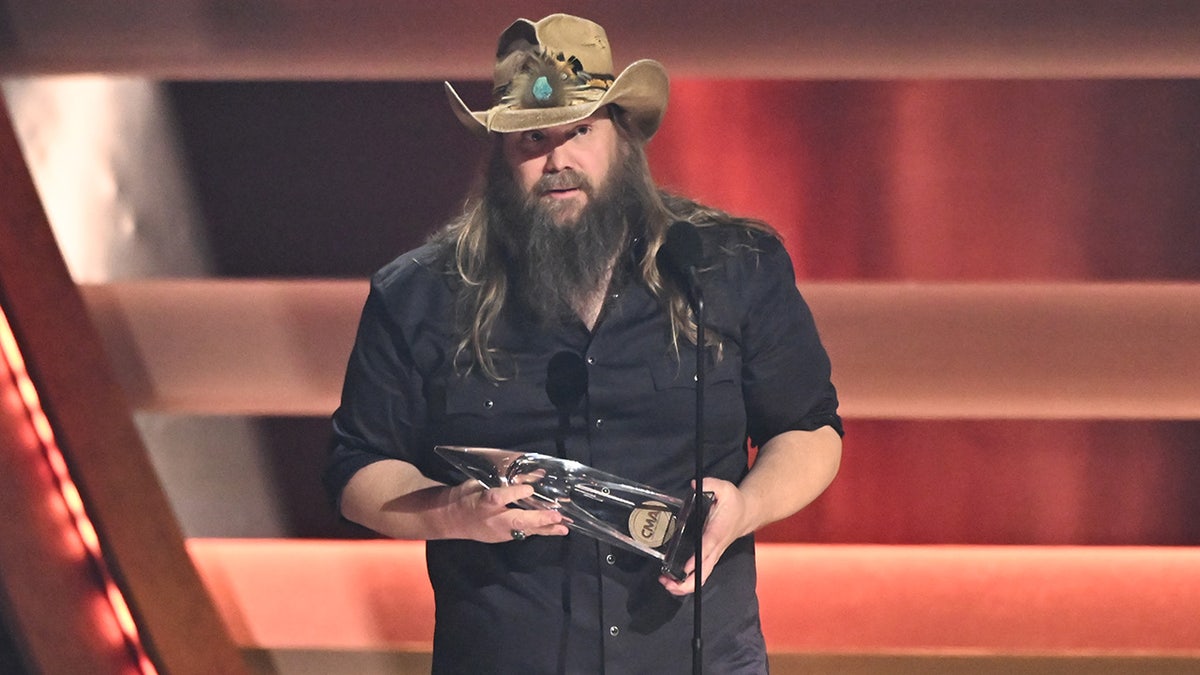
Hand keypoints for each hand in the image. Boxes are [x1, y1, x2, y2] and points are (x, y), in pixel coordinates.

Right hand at [441, 480, 569, 542]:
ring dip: (545, 529)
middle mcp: (492, 519)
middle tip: (556, 515)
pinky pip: (523, 534)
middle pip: (516, 520)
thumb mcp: (481, 483)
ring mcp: (498, 531)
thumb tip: (534, 473)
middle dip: (538, 519)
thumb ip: (506, 480)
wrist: (451, 520)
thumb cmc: (467, 496)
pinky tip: (556, 529)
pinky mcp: (502, 538)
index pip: (499, 498)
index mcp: (483, 501)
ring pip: (524, 531)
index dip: (514, 493)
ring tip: (564, 528)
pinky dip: (540, 531)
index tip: (529, 488)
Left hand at [658, 478, 749, 595]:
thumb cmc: (734, 502)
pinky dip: (687, 580)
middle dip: (686, 582)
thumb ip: (710, 484)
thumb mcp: (724, 488)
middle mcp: (715, 548)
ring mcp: (713, 555)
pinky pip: (700, 574)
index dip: (696, 560)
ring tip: (665, 582)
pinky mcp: (710, 557)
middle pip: (704, 572)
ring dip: (684, 585)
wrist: (747, 514)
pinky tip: (672, 578)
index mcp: (717, 532)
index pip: (707, 548)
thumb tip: (694, 484)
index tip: (685, 569)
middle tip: (667, 581)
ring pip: (702, 577)